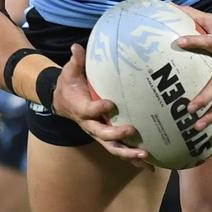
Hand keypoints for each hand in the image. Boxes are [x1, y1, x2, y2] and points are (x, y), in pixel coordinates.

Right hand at [52, 43, 152, 168]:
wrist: (62, 102)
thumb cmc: (69, 84)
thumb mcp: (70, 72)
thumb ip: (76, 61)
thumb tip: (77, 47)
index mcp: (81, 107)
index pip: (89, 110)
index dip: (98, 108)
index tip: (110, 104)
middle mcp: (90, 124)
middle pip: (102, 134)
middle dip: (117, 135)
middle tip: (132, 131)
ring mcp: (98, 133)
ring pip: (112, 148)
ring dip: (127, 153)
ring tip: (144, 155)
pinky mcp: (106, 137)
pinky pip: (119, 150)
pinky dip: (132, 160)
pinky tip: (149, 165)